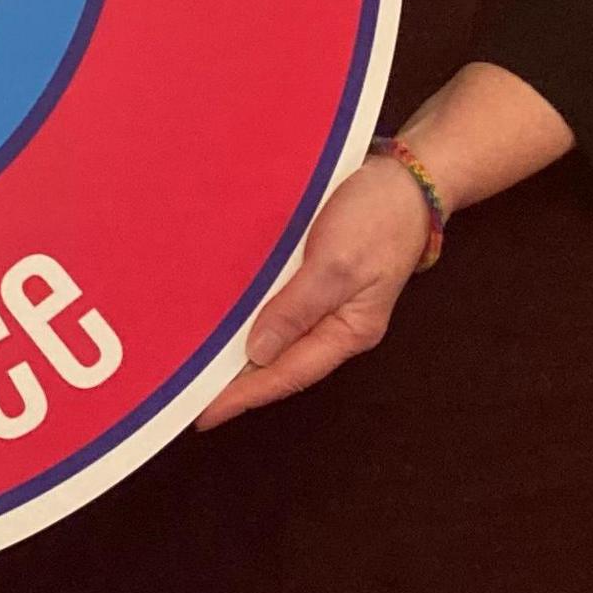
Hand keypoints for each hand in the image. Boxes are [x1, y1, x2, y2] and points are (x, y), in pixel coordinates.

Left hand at [196, 156, 429, 426]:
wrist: (404, 178)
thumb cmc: (378, 219)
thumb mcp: (337, 266)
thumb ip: (297, 309)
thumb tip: (258, 352)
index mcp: (348, 331)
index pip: (287, 374)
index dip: (245, 396)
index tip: (205, 414)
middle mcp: (334, 323)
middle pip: (280, 362)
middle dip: (237, 382)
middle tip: (188, 397)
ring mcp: (325, 300)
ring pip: (275, 336)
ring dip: (239, 351)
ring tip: (197, 366)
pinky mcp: (314, 276)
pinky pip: (276, 307)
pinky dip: (248, 317)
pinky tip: (223, 317)